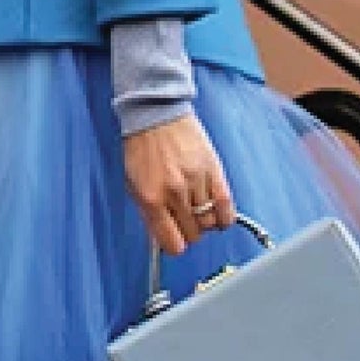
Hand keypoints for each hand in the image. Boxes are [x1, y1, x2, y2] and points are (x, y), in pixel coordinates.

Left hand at [122, 112, 235, 254]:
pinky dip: (224, 216)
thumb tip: (163, 237)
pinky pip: (226, 205)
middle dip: (189, 233)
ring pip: (209, 222)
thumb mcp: (133, 184)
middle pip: (193, 234)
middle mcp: (175, 193)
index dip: (174, 246)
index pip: (172, 242)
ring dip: (204, 223)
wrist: (156, 114)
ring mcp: (196, 181)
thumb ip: (148, 213)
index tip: (174, 241)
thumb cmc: (141, 148)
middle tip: (185, 223)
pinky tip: (218, 215)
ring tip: (198, 214)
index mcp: (152, 199)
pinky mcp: (214, 170)